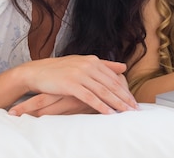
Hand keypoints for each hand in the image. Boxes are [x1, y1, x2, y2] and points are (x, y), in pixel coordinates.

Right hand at [15, 55, 137, 115]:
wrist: (37, 71)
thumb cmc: (60, 69)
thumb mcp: (83, 63)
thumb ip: (104, 65)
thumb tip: (124, 66)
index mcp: (93, 60)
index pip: (114, 77)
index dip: (125, 91)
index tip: (134, 102)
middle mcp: (88, 65)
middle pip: (111, 85)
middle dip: (125, 98)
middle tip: (135, 110)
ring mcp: (80, 74)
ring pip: (103, 91)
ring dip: (116, 103)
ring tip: (126, 113)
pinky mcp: (71, 84)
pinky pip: (90, 97)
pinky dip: (101, 106)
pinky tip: (109, 113)